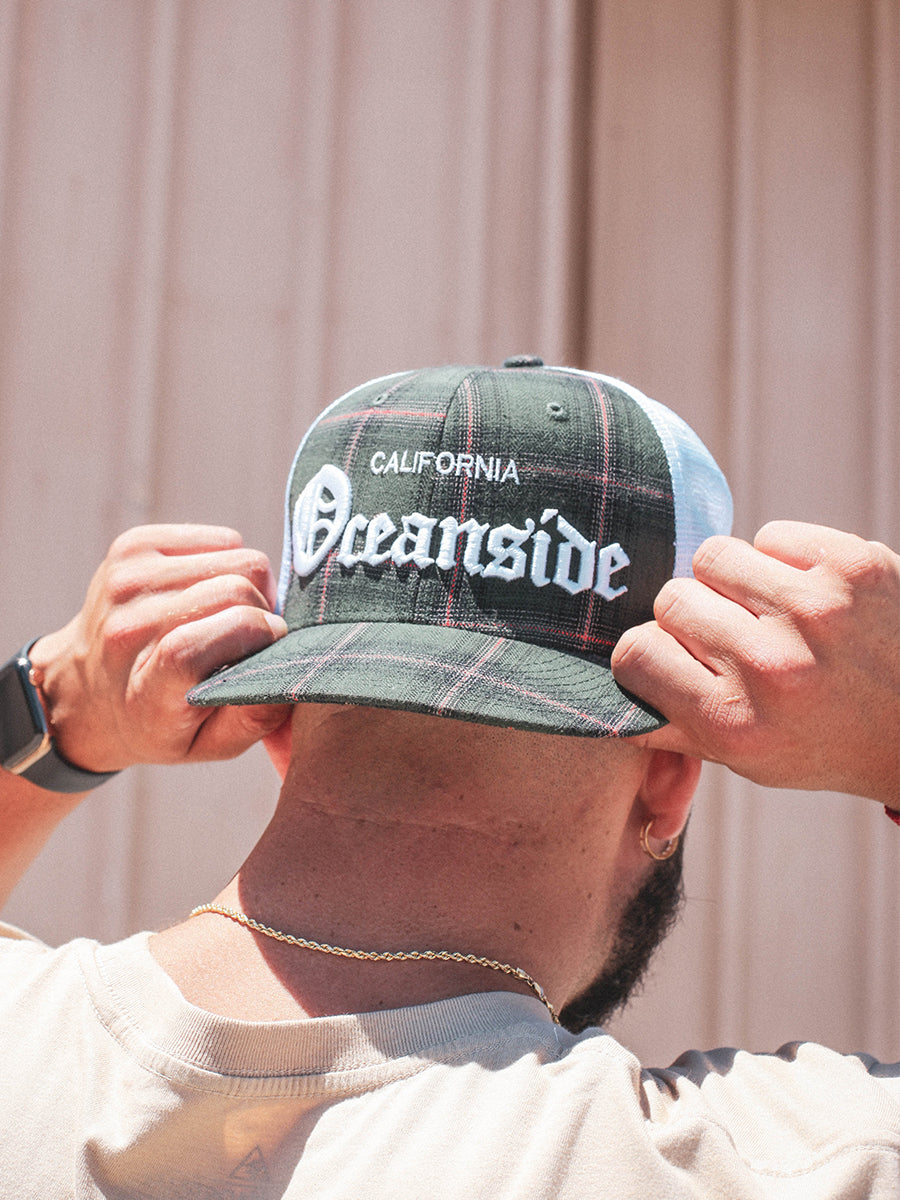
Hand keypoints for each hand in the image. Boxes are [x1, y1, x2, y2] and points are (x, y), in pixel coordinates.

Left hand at [28, 526, 291, 771]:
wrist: (83, 692)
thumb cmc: (157, 722)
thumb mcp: (206, 745)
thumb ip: (254, 717)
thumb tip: (288, 666)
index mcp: (147, 686)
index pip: (212, 636)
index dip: (257, 633)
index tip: (269, 647)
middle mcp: (128, 625)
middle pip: (237, 586)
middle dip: (261, 609)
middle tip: (252, 635)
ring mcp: (127, 577)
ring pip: (237, 554)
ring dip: (249, 584)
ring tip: (230, 614)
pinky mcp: (134, 545)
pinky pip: (221, 538)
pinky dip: (229, 561)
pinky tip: (210, 591)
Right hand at [611, 522, 899, 804]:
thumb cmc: (826, 742)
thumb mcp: (746, 760)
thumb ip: (670, 726)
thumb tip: (603, 692)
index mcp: (734, 723)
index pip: (635, 652)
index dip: (649, 654)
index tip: (673, 661)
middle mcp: (771, 666)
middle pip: (672, 599)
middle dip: (694, 617)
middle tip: (732, 640)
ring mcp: (814, 609)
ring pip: (714, 556)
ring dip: (731, 581)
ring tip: (765, 611)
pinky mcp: (852, 565)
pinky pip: (771, 534)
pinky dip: (782, 559)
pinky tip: (808, 593)